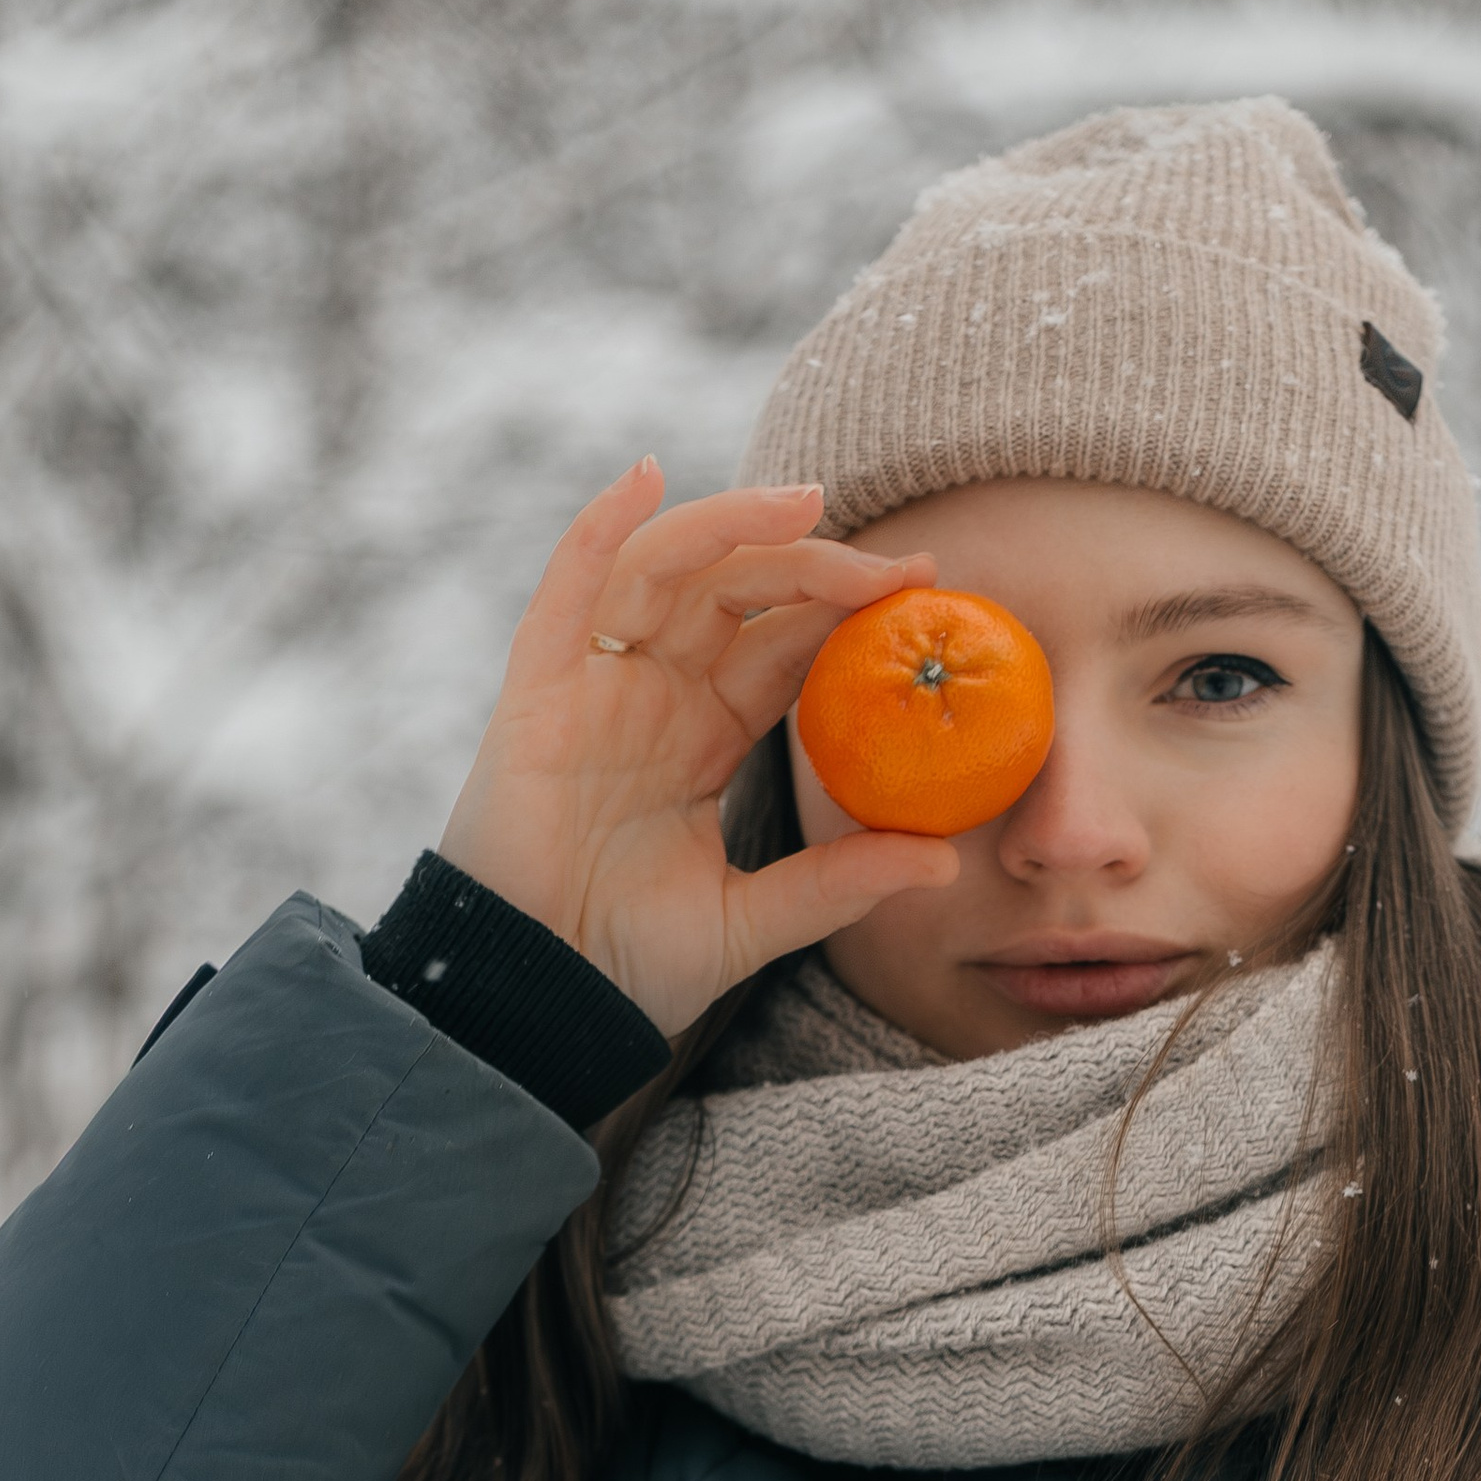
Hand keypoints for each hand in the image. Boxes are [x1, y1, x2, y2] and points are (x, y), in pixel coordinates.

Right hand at [436, 459, 959, 1036]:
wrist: (538, 1003)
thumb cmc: (628, 967)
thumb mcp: (751, 922)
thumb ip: (837, 884)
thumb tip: (945, 862)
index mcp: (701, 737)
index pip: (781, 644)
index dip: (844, 607)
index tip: (924, 589)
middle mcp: (651, 697)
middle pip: (735, 593)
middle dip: (812, 563)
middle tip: (892, 565)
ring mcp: (593, 688)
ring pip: (664, 571)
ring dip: (731, 526)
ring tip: (807, 503)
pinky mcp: (535, 696)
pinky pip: (567, 594)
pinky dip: (599, 528)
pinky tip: (647, 477)